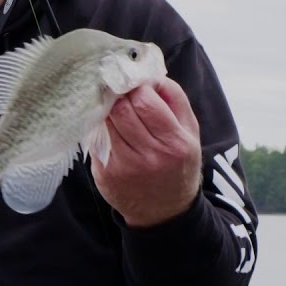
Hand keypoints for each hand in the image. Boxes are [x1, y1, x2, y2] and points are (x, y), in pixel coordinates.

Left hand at [90, 77, 201, 226]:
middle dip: (119, 96)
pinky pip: (96, 139)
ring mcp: (124, 167)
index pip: (144, 102)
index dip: (136, 88)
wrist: (164, 211)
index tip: (134, 84)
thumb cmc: (177, 163)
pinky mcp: (105, 174)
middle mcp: (149, 157)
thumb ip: (174, 99)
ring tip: (115, 108)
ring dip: (108, 110)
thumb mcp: (189, 131)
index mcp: (174, 143)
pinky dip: (102, 129)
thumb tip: (150, 74)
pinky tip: (111, 129)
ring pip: (105, 122)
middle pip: (121, 110)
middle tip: (120, 91)